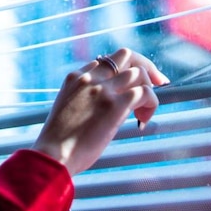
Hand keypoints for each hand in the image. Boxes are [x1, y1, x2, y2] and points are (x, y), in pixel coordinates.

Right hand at [32, 48, 169, 175]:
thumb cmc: (57, 142)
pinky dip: (151, 105)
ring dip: (149, 89)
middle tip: (157, 83)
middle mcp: (89, 78)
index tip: (129, 87)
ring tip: (143, 111)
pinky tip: (143, 121)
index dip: (122, 73)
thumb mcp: (68, 111)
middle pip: (125, 55)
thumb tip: (104, 110)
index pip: (104, 62)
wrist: (53, 154)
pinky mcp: (115, 105)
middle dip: (145, 67)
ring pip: (139, 73)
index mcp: (74, 78)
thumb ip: (84, 101)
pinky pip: (146, 93)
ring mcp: (103, 90)